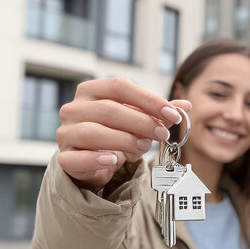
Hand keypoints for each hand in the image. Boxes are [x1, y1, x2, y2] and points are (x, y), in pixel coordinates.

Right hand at [56, 78, 190, 189]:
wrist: (92, 162)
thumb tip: (185, 106)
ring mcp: (66, 133)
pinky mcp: (64, 158)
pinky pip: (77, 158)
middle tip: (162, 133)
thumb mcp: (138, 122)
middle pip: (108, 109)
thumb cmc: (115, 135)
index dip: (148, 99)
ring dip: (124, 139)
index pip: (120, 86)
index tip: (172, 113)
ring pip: (93, 132)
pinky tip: (115, 160)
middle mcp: (74, 108)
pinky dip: (97, 159)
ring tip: (144, 146)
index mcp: (91, 90)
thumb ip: (159, 114)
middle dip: (141, 122)